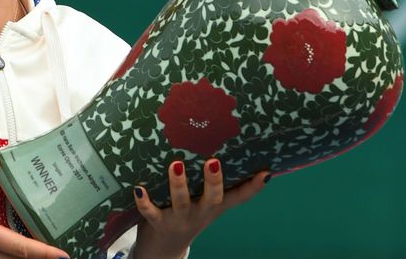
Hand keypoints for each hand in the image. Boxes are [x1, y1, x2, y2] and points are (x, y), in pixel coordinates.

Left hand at [131, 159, 269, 258]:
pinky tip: (139, 188)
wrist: (163, 250)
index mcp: (213, 206)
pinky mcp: (157, 222)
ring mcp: (179, 218)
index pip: (238, 197)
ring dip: (178, 184)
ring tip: (176, 165)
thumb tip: (232, 155)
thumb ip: (216, 184)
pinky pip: (149, 212)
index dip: (253, 187)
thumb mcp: (205, 203)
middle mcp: (199, 212)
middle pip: (212, 198)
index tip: (266, 172)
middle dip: (214, 181)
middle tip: (213, 161)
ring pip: (180, 201)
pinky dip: (144, 201)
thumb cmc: (186, 216)